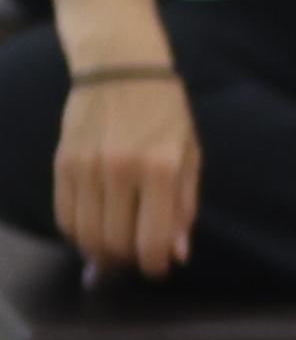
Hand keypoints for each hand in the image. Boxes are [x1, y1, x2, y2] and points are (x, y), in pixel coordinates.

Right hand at [52, 63, 193, 272]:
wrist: (120, 71)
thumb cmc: (166, 114)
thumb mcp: (190, 155)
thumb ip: (184, 207)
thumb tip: (177, 254)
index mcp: (161, 168)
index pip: (152, 238)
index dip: (155, 264)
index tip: (158, 268)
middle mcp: (120, 171)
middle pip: (114, 243)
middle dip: (128, 260)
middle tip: (137, 256)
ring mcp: (86, 168)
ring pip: (85, 236)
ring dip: (101, 252)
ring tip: (116, 247)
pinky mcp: (61, 165)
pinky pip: (64, 217)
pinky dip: (77, 234)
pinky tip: (93, 230)